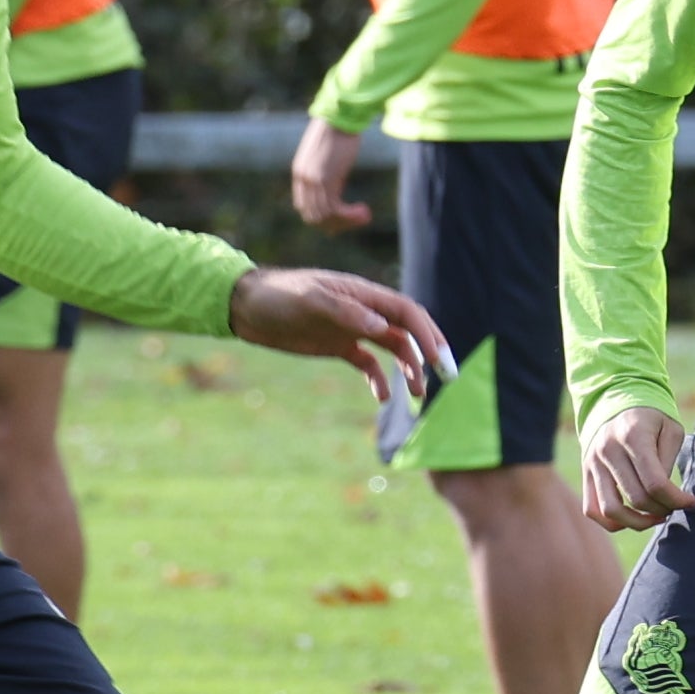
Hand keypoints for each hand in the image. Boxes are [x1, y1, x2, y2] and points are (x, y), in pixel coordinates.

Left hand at [229, 262, 445, 400]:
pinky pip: (367, 364)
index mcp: (363, 295)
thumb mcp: (310, 300)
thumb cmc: (278, 296)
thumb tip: (383, 328)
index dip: (428, 334)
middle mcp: (364, 311)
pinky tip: (381, 398)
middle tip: (447, 378)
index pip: (407, 312)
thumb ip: (346, 312)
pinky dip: (377, 380)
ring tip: (417, 396)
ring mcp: (352, 329)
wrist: (246, 307)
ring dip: (408, 370)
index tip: (440, 360)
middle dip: (430, 352)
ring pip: (392, 349)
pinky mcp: (337, 345)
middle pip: (408, 331)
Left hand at [288, 116, 370, 227]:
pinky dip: (349, 215)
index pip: (305, 208)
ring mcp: (312, 180)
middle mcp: (302, 179)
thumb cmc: (340, 133)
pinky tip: (363, 212)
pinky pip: (334, 208)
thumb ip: (327, 177)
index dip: (323, 219)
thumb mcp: (329, 159)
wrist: (341, 116)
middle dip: (336, 224)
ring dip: (346, 221)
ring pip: (325, 216)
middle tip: (357, 219)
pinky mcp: (325, 178)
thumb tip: (336, 195)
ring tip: (365, 216)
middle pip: (313, 216)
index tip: (343, 219)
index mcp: (300, 174)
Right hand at [579, 400, 693, 534]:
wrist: (616, 402)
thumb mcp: (671, 429)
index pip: (655, 483)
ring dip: (637, 522)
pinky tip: (631, 518)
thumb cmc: (651, 418)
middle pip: (636, 498)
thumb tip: (664, 495)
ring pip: (611, 510)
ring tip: (654, 517)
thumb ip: (668, 461)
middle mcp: (608, 449)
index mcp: (633, 435)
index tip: (689, 502)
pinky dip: (612, 522)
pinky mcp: (585, 473)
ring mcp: (592, 462)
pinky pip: (591, 509)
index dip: (676, 499)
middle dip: (661, 510)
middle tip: (673, 507)